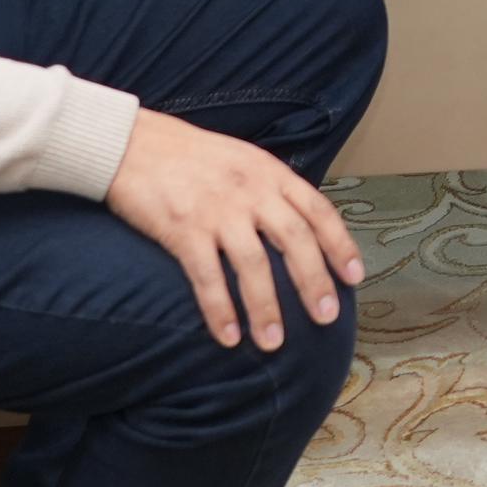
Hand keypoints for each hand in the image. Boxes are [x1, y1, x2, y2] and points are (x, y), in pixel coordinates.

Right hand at [105, 106, 365, 348]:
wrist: (131, 143)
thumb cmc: (189, 156)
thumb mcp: (242, 159)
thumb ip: (270, 188)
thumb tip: (300, 224)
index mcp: (269, 173)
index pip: (317, 209)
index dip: (340, 245)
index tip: (355, 277)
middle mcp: (250, 190)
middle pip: (294, 240)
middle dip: (314, 282)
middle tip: (327, 318)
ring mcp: (217, 210)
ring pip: (253, 265)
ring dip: (266, 308)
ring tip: (274, 343)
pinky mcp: (182, 228)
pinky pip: (207, 276)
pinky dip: (220, 309)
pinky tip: (228, 336)